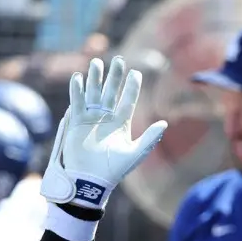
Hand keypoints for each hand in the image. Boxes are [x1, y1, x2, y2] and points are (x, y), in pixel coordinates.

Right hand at [39, 55, 167, 209]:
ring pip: (93, 93)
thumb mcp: (135, 153)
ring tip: (96, 62)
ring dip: (94, 79)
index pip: (127, 100)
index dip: (131, 86)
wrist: (91, 180)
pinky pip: (77, 103)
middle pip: (111, 92)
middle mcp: (105, 118)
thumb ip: (149, 138)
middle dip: (114, 76)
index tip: (136, 72)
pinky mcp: (76, 123)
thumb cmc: (114, 170)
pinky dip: (77, 91)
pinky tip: (79, 78)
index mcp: (121, 124)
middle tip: (118, 60)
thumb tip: (165, 123)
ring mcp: (90, 119)